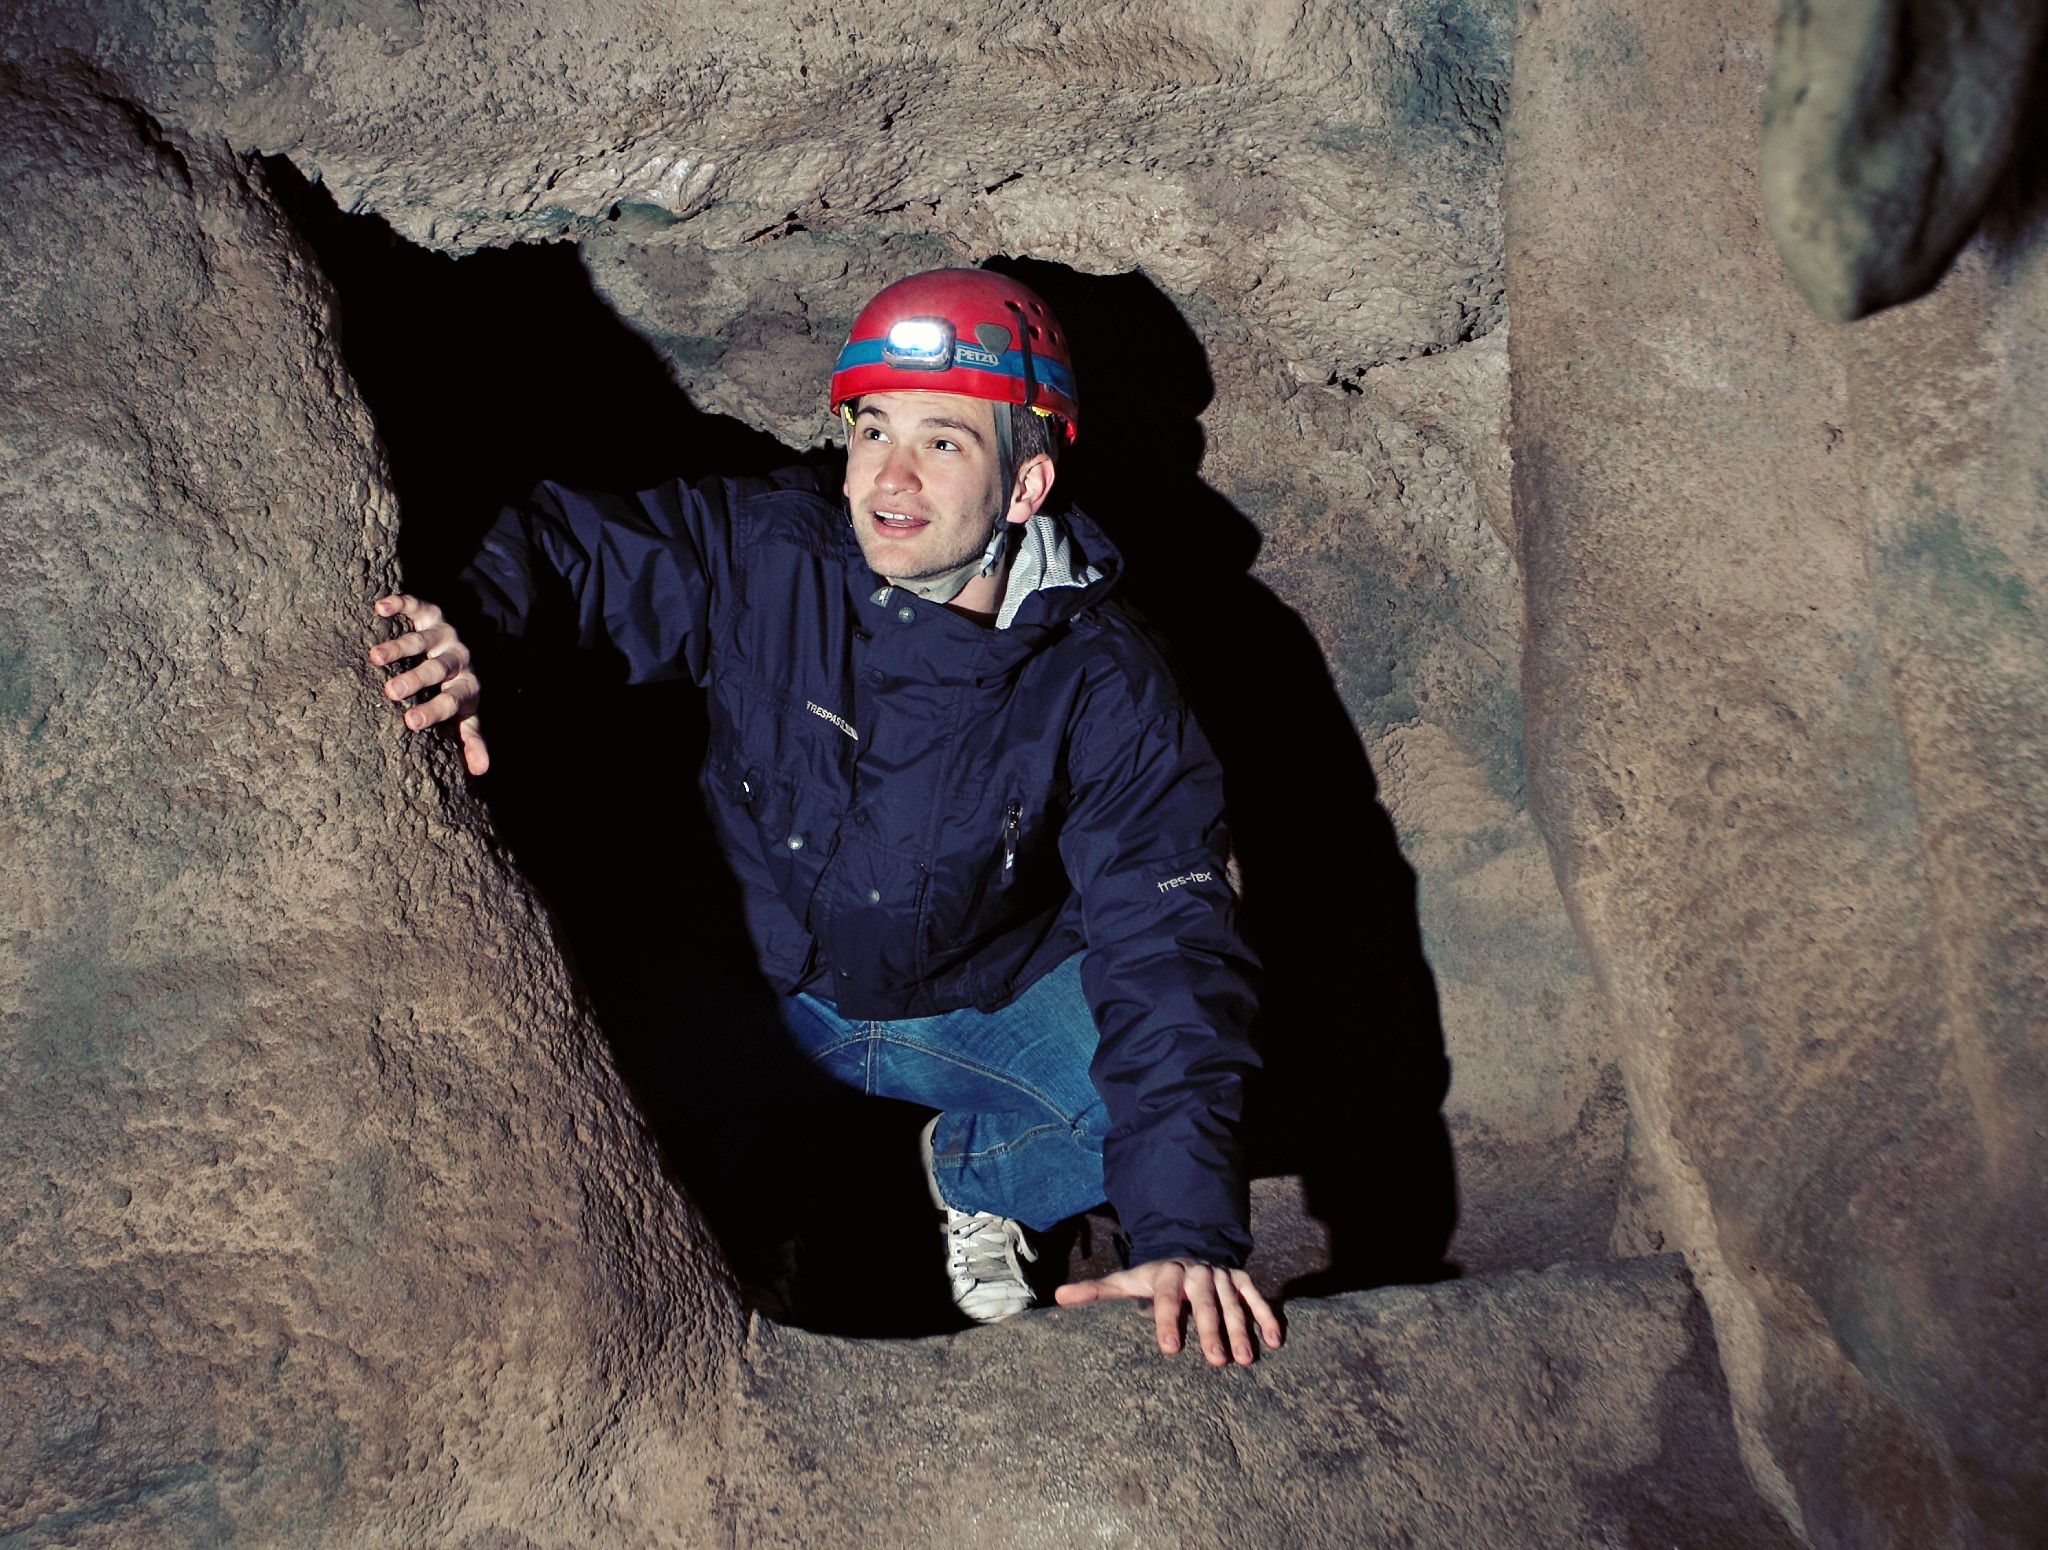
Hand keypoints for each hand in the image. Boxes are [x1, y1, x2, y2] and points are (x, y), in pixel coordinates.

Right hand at [368, 593, 489, 774]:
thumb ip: (472, 738)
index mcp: (467, 686)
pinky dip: (400, 603)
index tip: (411, 722)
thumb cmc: (459, 689)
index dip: (433, 711)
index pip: (451, 701)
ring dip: (400, 647)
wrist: (465, 647)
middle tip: (392, 691)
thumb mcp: (468, 714)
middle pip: (437, 669)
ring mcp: (445, 633)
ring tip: (375, 657)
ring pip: (423, 638)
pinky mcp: (432, 612)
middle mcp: (458, 658)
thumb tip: (481, 771)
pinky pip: (417, 605)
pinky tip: (380, 608)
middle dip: (416, 679)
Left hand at [1053, 1258, 1282, 1366]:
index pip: (1166, 1295)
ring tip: (1245, 1361)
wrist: (1188, 1249)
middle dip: (1211, 1329)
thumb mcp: (1125, 1282)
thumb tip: (1057, 1297)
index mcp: (1166, 1273)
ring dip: (1241, 1330)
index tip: (1169, 1349)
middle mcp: (1196, 1272)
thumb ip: (1095, 1293)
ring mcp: (1221, 1275)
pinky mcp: (1241, 1280)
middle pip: (1204, 1301)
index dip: (1167, 1320)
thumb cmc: (1152, 1278)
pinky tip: (1275, 1342)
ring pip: (1233, 1303)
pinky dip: (1267, 1317)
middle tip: (1215, 1361)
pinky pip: (1257, 1297)